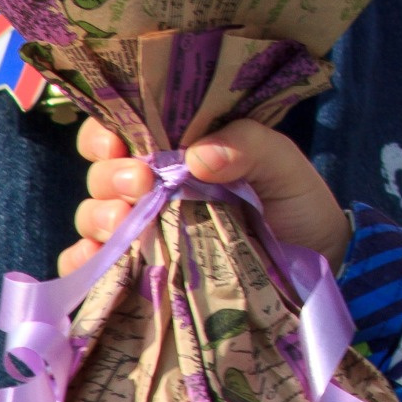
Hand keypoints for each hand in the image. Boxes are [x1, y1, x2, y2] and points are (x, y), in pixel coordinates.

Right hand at [61, 117, 352, 277]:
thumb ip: (250, 145)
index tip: (117, 142)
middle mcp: (154, 188)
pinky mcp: (141, 271)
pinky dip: (85, 261)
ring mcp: (145, 230)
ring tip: (124, 221)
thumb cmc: (298, 206)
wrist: (316, 265)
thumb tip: (196, 155)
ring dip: (98, 215)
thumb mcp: (284, 166)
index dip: (106, 132)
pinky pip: (95, 266)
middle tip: (141, 184)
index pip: (123, 131)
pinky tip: (98, 259)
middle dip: (110, 175)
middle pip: (102, 173)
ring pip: (93, 215)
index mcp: (180, 151)